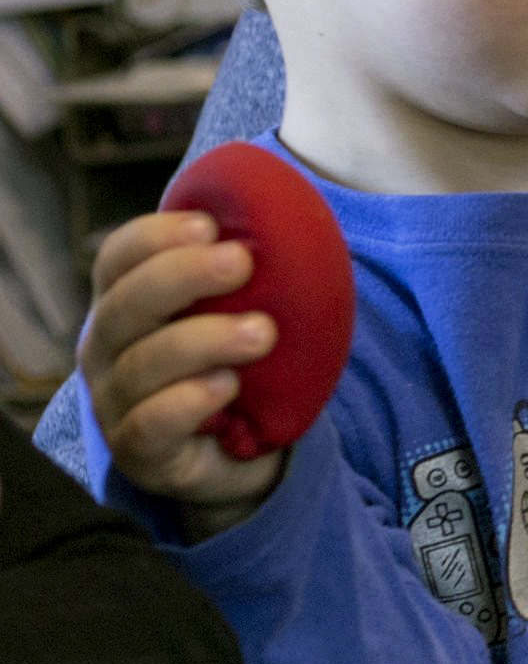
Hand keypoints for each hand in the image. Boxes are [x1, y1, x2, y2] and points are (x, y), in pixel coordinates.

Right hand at [77, 210, 282, 534]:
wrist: (243, 449)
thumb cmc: (239, 360)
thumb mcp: (241, 307)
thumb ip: (247, 267)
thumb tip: (284, 210)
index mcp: (127, 302)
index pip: (118, 258)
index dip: (154, 236)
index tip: (210, 225)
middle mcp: (109, 349)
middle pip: (125, 305)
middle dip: (181, 276)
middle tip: (241, 262)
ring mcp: (116, 403)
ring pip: (142, 365)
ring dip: (203, 341)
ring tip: (262, 332)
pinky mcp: (141, 453)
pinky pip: (150, 425)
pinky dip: (188, 401)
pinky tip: (228, 385)